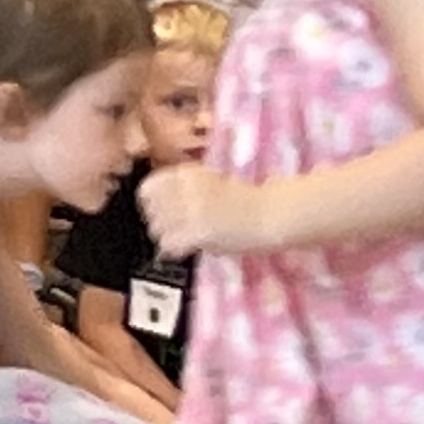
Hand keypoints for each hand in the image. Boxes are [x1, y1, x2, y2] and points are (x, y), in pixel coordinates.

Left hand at [139, 165, 266, 257]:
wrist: (275, 214)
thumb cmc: (252, 200)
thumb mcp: (215, 183)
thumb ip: (188, 190)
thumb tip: (163, 204)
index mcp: (190, 173)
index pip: (148, 187)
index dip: (153, 201)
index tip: (163, 209)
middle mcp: (186, 189)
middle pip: (149, 210)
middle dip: (160, 220)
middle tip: (176, 226)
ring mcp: (191, 211)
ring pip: (156, 229)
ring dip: (168, 236)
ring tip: (185, 238)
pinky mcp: (197, 232)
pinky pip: (169, 245)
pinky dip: (176, 249)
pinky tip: (189, 249)